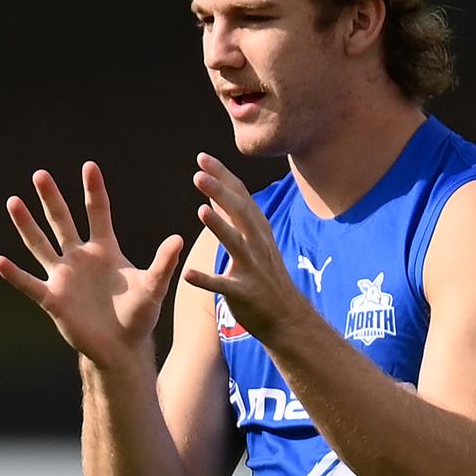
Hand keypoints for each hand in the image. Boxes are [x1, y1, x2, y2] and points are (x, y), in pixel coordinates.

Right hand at [0, 161, 183, 368]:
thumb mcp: (153, 287)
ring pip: (41, 245)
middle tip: (40, 174)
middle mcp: (80, 257)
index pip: (97, 212)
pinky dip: (15, 274)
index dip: (93, 190)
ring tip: (13, 202)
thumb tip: (179, 238)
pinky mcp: (53, 299)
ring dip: (27, 225)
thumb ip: (163, 263)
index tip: (89, 166)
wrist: (121, 348)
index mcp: (105, 249)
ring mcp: (64, 277)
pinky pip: (30, 284)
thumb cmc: (139, 315)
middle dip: (52, 198)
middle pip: (63, 221)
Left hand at [183, 152, 305, 339]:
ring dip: (219, 227)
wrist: (287, 317)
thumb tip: (217, 189)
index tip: (202, 157)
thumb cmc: (265, 275)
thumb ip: (236, 216)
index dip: (222, 176)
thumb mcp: (255, 240)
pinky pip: (223, 286)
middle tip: (198, 174)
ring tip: (201, 210)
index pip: (240, 196)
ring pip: (235, 244)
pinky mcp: (245, 293)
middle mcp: (257, 244)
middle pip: (239, 212)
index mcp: (257, 230)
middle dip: (220, 192)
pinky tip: (188, 274)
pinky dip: (206, 280)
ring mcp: (252, 269)